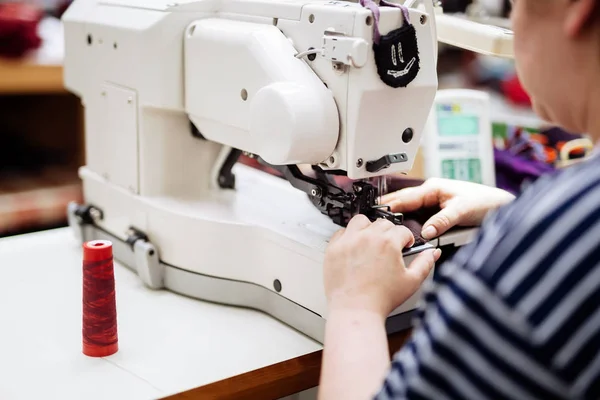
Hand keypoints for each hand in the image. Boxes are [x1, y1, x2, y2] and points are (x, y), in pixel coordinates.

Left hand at [323, 215, 441, 317]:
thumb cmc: (381, 299)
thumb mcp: (411, 282)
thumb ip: (425, 263)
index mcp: (388, 243)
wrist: (355, 311)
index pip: (402, 230)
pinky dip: (348, 237)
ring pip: (360, 221)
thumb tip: (433, 253)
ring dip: (368, 228)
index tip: (404, 246)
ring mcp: (348, 241)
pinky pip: (341, 232)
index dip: (407, 239)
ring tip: (371, 241)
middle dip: (389, 233)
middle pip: (383, 223)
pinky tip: (354, 247)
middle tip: (389, 247)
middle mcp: (367, 237)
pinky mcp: (334, 248)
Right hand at [381, 178, 514, 239]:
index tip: (376, 211)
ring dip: (397, 212)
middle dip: (388, 206)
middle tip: (370, 215)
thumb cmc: (485, 201)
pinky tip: (401, 225)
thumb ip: (442, 221)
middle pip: (403, 200)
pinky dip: (407, 217)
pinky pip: (417, 213)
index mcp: (433, 187)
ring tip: (381, 221)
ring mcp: (434, 200)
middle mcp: (431, 192)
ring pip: (409, 206)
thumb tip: (426, 232)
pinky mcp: (438, 209)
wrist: (501, 205)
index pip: (406, 197)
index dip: (390, 205)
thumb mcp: (461, 211)